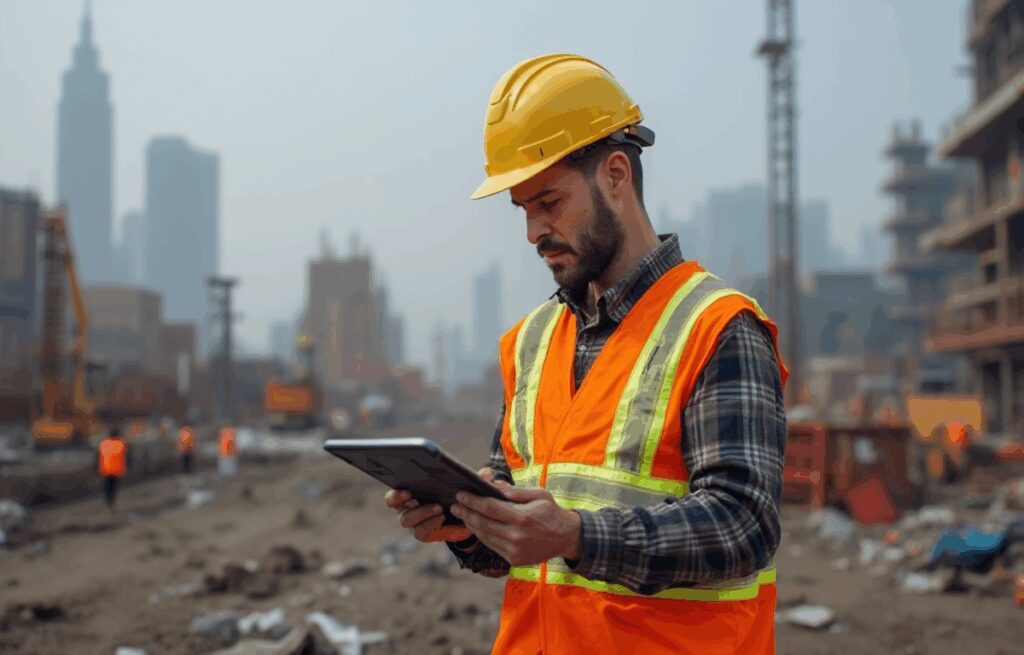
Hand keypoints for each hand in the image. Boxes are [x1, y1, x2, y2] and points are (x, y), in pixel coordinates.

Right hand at [383, 467, 499, 544]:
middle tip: (413, 495)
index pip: (393, 493)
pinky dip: (430, 525)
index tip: (405, 488)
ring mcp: (416, 522)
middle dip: (401, 500)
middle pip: (394, 506)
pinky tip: (441, 519)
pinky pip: (421, 532)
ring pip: (407, 520)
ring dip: (421, 512)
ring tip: (438, 508)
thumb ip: (476, 477)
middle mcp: (409, 506)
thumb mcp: (469, 483)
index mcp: (411, 491)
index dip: (395, 492)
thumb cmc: (461, 494)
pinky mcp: (425, 533)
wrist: (466, 516)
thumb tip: (486, 473)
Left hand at [450, 486, 580, 566]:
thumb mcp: (539, 495)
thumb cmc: (551, 512)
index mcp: (523, 517)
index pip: (489, 508)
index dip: (472, 501)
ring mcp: (514, 550)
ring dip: (470, 524)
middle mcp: (516, 536)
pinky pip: (492, 545)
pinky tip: (476, 526)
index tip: (461, 495)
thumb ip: (516, 492)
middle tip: (455, 505)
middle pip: (482, 523)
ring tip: (462, 514)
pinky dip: (481, 535)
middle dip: (466, 512)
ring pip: (484, 536)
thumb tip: (495, 487)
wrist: (566, 538)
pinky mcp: (514, 560)